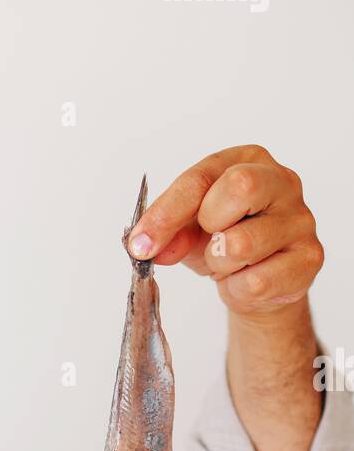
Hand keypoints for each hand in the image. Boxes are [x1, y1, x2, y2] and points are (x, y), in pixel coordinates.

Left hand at [126, 144, 323, 318]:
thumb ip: (168, 231)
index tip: (140, 245)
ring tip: (227, 263)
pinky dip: (238, 290)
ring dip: (220, 264)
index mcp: (248, 160)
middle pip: (240, 187)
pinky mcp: (310, 257)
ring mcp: (301, 219)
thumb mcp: (188, 229)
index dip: (166, 213)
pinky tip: (246, 281)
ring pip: (242, 244)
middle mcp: (282, 181)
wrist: (260, 282)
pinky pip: (257, 282)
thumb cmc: (223, 241)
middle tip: (208, 241)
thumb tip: (146, 247)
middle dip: (209, 224)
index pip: (202, 178)